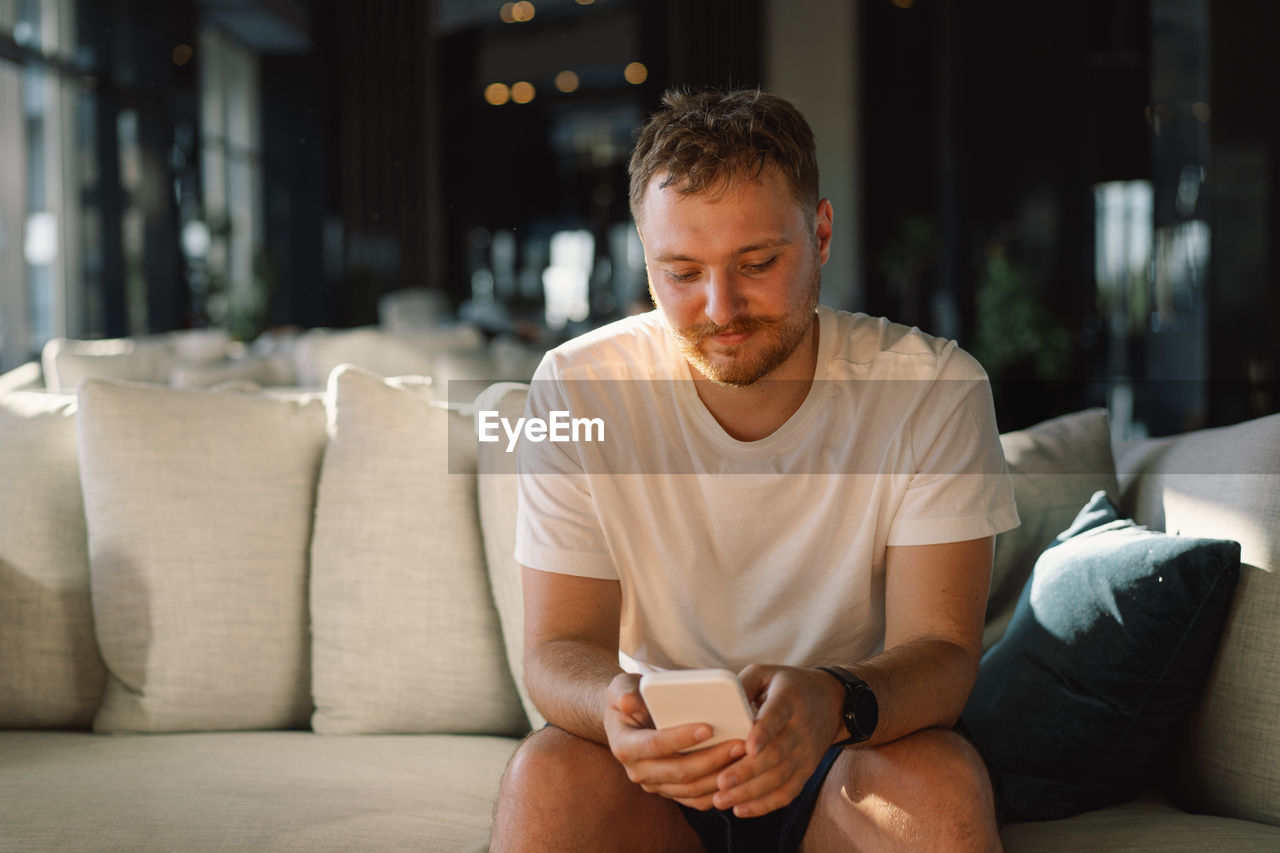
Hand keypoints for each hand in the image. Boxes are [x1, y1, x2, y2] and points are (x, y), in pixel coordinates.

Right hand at [603, 672, 747, 809]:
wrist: (629, 720)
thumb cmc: (630, 698)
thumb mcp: (621, 687)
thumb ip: (624, 691)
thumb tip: (630, 702)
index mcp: (625, 746)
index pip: (654, 745)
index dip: (681, 738)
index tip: (708, 727)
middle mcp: (638, 771)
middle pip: (679, 772)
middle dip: (712, 759)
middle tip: (739, 743)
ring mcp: (656, 784)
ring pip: (691, 789)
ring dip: (720, 775)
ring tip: (743, 755)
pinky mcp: (671, 791)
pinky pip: (696, 800)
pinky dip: (718, 790)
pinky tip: (737, 775)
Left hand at [710, 664, 844, 817]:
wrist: (832, 702)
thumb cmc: (789, 685)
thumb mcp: (766, 673)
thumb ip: (741, 684)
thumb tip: (715, 704)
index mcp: (789, 700)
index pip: (777, 717)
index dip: (763, 732)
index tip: (748, 748)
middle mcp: (800, 729)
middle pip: (775, 754)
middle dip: (747, 772)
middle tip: (720, 783)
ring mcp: (806, 753)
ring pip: (779, 778)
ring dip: (750, 793)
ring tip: (722, 800)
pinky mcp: (806, 770)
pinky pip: (787, 792)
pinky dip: (765, 804)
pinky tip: (741, 810)